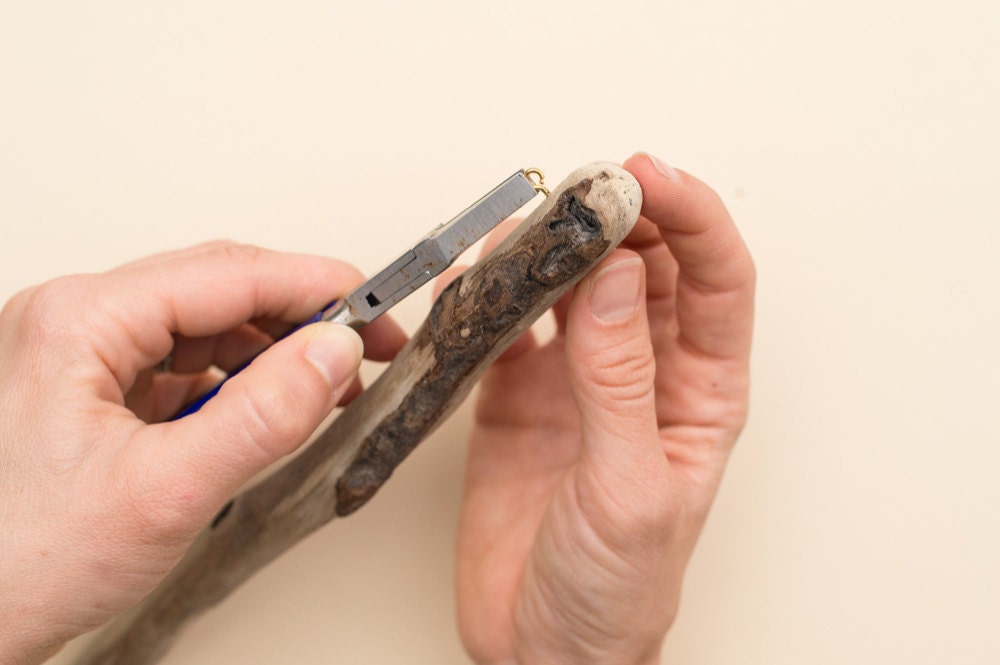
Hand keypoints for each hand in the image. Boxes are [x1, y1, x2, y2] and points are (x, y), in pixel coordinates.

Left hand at [0, 242, 405, 664]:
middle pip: (218, 289)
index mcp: (80, 319)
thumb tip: (333, 353)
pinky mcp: (89, 390)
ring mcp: (79, 355)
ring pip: (203, 324)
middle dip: (300, 317)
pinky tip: (265, 408)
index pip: (229, 273)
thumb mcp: (166, 491)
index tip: (376, 307)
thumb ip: (263, 416)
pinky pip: (179, 363)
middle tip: (366, 348)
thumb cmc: (18, 564)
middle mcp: (75, 321)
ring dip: (270, 349)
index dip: (316, 287)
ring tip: (324, 387)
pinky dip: (233, 380)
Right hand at [455, 153, 754, 663]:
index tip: (646, 177)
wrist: (543, 647)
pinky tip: (478, 276)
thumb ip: (619, 379)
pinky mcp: (519, 394)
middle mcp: (643, 374)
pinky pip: (510, 323)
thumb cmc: (615, 590)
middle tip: (581, 187)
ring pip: (576, 284)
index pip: (714, 279)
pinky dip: (492, 293)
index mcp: (699, 393)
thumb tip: (617, 278)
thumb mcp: (630, 487)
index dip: (690, 218)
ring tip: (526, 222)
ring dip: (554, 245)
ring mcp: (578, 379)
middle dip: (620, 215)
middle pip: (645, 264)